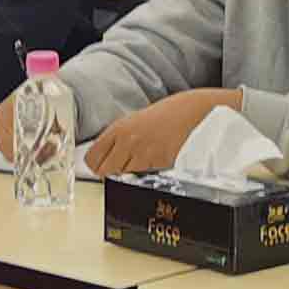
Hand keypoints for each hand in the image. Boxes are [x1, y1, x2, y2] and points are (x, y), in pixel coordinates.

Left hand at [86, 88, 237, 175]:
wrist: (195, 113)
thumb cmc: (169, 114)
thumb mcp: (137, 121)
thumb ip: (120, 138)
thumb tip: (107, 156)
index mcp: (119, 128)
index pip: (92, 158)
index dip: (97, 164)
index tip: (102, 165)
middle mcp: (127, 141)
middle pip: (103, 171)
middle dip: (111, 172)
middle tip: (122, 167)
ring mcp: (142, 153)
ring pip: (123, 175)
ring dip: (130, 173)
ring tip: (144, 159)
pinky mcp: (158, 163)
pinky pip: (143, 176)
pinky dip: (147, 173)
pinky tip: (155, 159)